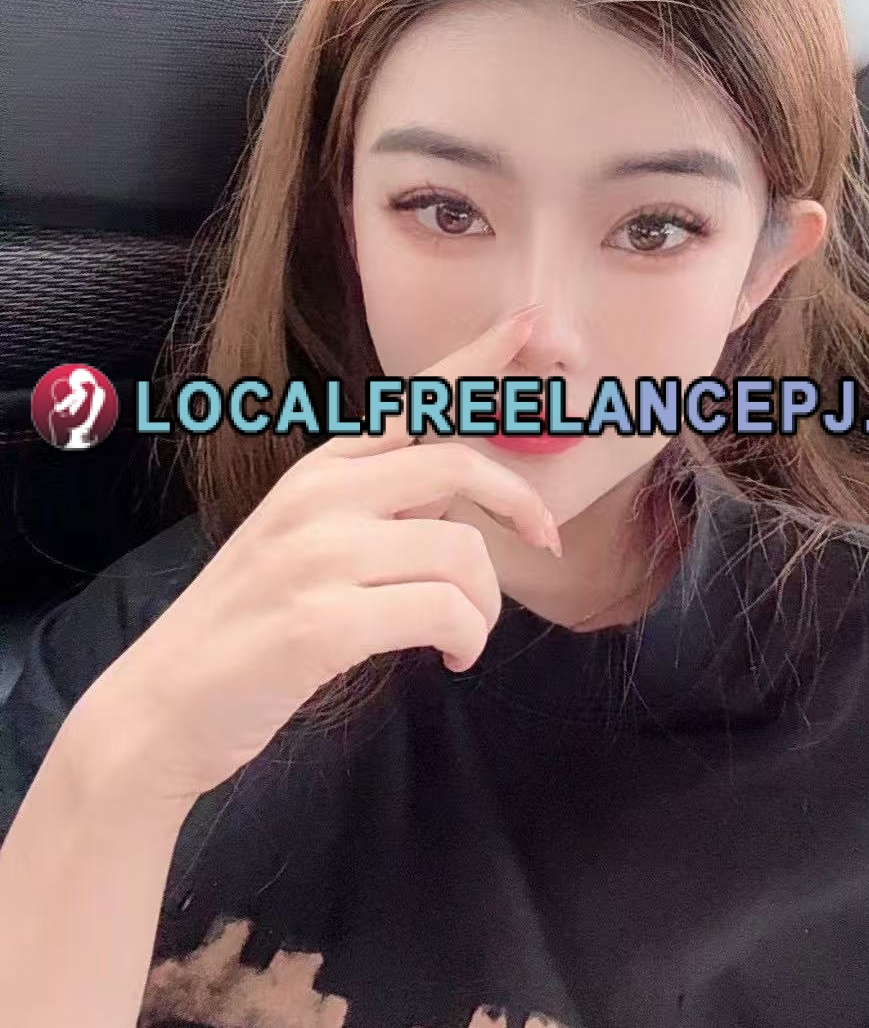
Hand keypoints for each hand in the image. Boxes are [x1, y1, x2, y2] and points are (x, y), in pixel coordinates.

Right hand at [63, 309, 558, 812]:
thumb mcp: (306, 543)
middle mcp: (319, 497)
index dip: (478, 359)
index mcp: (320, 472)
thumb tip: (463, 489)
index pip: (414, 400)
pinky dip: (466, 639)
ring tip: (465, 636)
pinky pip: (444, 613)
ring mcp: (318, 556)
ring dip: (485, 605)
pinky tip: (451, 659)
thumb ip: (379, 508)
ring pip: (461, 551)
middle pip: (455, 462)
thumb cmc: (247, 630)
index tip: (529, 322)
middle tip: (546, 544)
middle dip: (520, 503)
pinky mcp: (324, 622)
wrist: (163, 704)